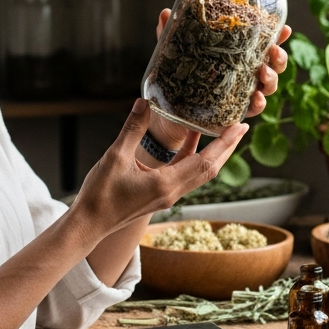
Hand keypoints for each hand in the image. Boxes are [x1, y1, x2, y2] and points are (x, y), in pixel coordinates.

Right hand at [71, 99, 246, 236]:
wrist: (89, 225)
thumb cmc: (100, 195)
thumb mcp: (115, 156)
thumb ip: (133, 128)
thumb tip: (144, 103)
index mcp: (165, 184)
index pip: (205, 162)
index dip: (224, 143)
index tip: (239, 127)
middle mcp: (172, 192)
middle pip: (209, 169)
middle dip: (226, 147)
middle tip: (239, 126)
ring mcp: (167, 196)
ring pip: (198, 172)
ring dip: (211, 152)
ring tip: (220, 130)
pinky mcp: (160, 195)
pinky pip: (184, 174)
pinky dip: (191, 156)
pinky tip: (189, 141)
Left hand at [146, 10, 292, 147]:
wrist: (169, 114)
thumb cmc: (177, 78)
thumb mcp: (174, 53)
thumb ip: (171, 34)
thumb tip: (165, 12)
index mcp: (237, 54)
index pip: (262, 42)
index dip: (277, 35)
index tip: (284, 28)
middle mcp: (245, 72)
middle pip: (273, 63)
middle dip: (279, 56)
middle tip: (274, 51)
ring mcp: (243, 92)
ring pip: (269, 84)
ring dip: (272, 78)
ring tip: (263, 72)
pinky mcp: (236, 111)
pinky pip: (254, 108)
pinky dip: (258, 103)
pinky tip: (256, 97)